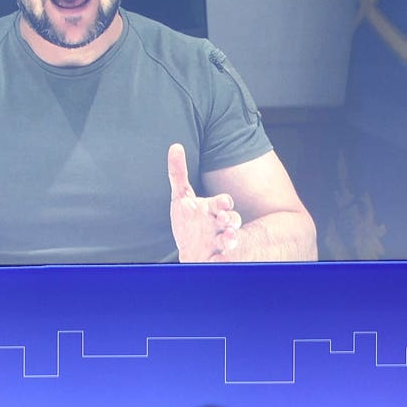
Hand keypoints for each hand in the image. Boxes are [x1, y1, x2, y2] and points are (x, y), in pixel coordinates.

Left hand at [168, 143, 242, 261]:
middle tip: (225, 220)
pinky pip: (223, 258)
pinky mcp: (217, 257)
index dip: (222, 203)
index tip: (222, 203)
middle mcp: (221, 224)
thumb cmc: (188, 219)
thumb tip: (175, 147)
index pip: (222, 202)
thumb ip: (178, 173)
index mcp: (214, 208)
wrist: (191, 247)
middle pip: (231, 219)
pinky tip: (219, 259)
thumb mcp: (181, 196)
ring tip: (227, 239)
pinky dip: (223, 259)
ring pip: (230, 238)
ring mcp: (220, 240)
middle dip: (230, 219)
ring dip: (230, 238)